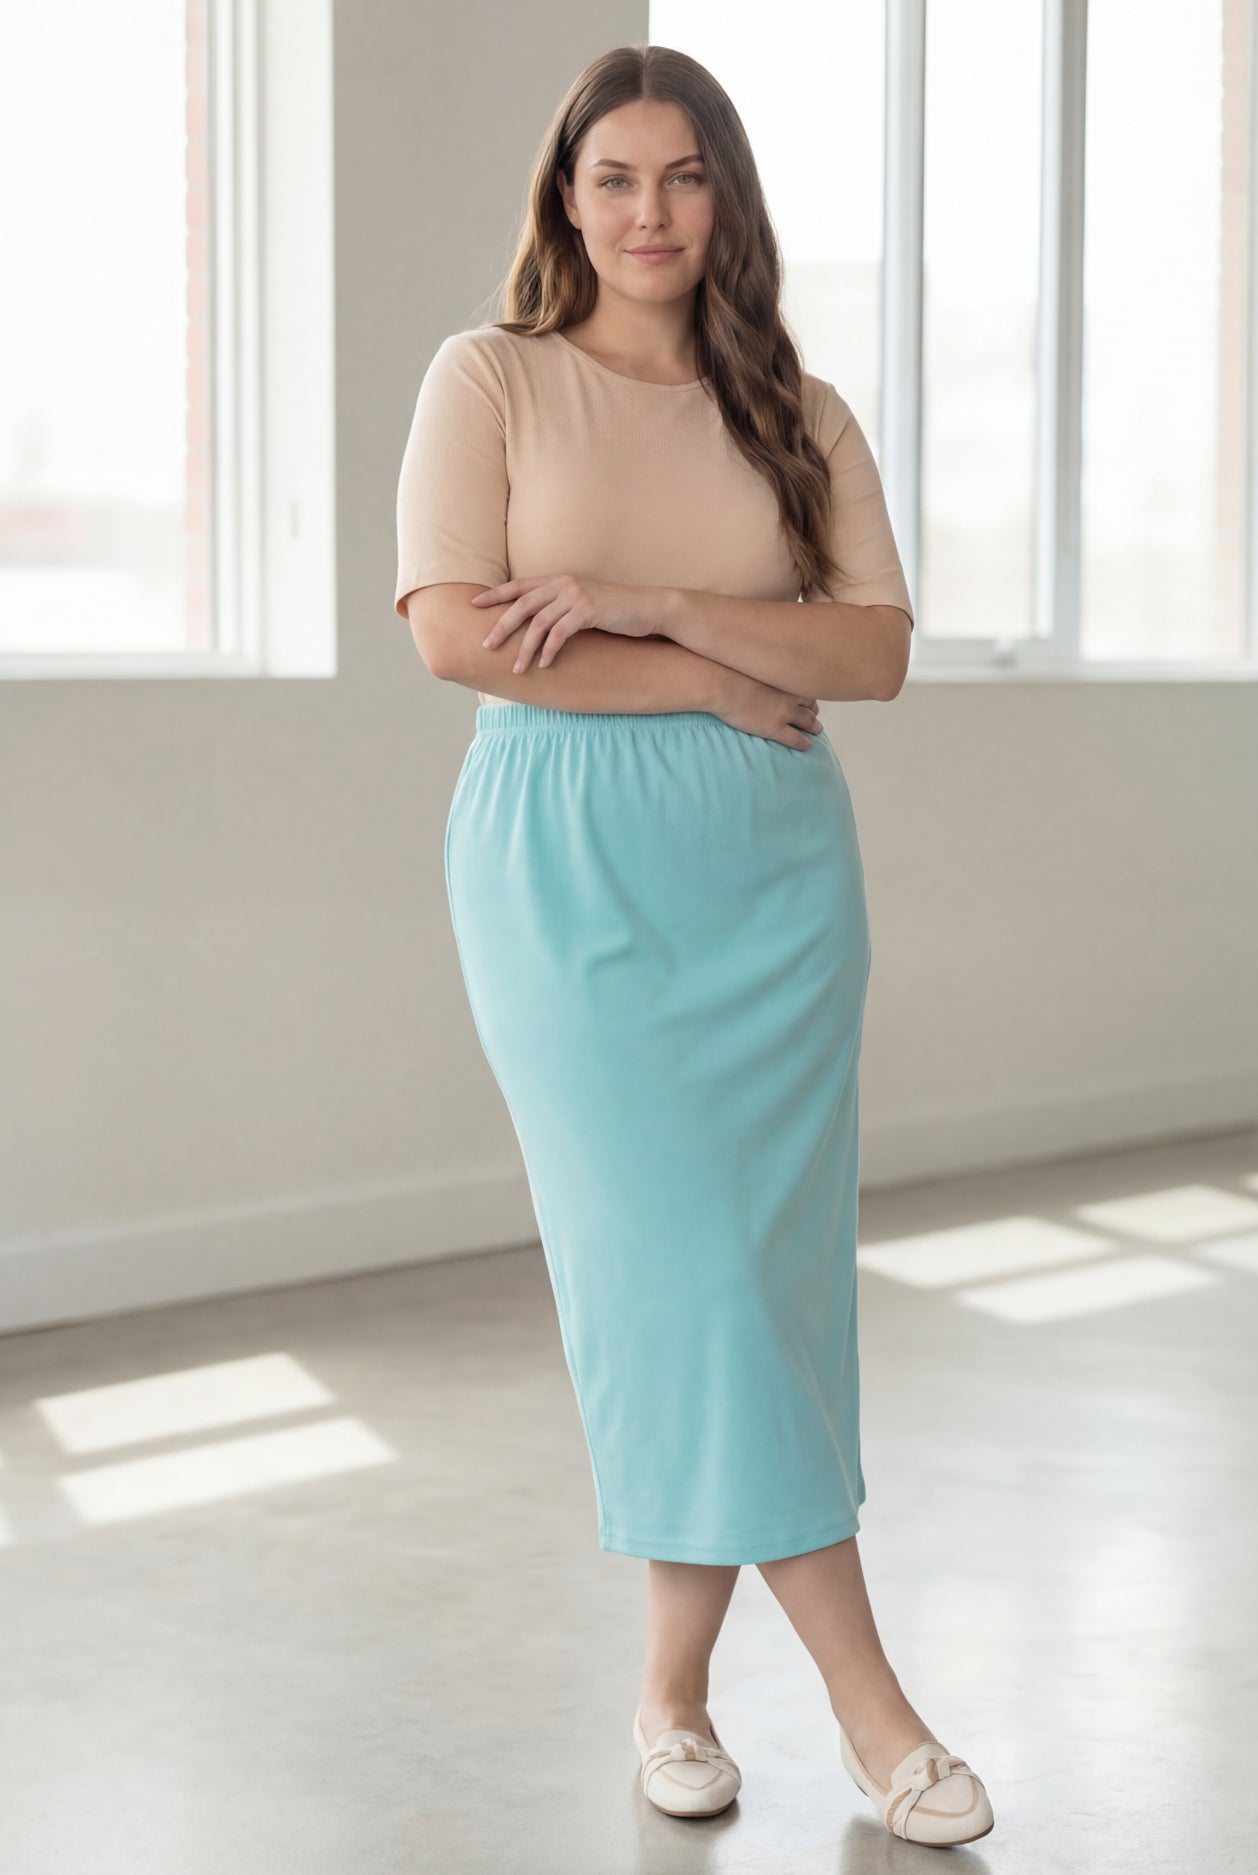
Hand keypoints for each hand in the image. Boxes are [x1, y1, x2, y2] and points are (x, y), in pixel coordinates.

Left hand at [471, 576, 656, 672]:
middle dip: (502, 626)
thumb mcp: (583, 604)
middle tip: (486, 645)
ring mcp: (576, 596)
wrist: (648, 608)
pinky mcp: (588, 611)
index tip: (473, 604)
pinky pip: (560, 633)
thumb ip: (561, 608)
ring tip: (516, 668)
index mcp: (560, 580)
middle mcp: (564, 584)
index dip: (495, 594)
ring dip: (525, 648)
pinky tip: (543, 664)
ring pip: (539, 622)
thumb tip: (537, 626)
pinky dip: (549, 650)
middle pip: (522, 604)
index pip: (520, 586)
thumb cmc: (615, 611)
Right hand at [708, 667, 821, 750]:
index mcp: (783, 678)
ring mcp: (784, 713)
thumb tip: (752, 660)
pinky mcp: (775, 728)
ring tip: (817, 730)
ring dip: (815, 726)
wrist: (722, 685)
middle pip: (810, 704)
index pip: (804, 686)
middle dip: (814, 710)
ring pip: (809, 721)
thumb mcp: (750, 664)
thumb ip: (757, 667)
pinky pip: (796, 738)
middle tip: (815, 714)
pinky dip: (804, 743)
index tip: (807, 697)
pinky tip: (807, 746)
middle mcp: (789, 695)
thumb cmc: (729, 671)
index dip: (807, 693)